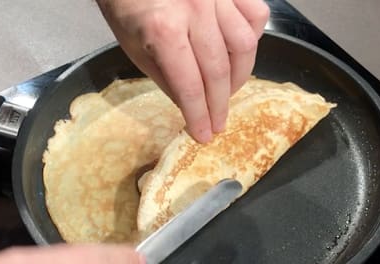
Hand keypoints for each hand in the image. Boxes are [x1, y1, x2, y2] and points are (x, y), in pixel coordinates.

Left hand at [97, 0, 269, 142]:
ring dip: (239, 76)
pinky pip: (255, 14)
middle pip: (219, 72)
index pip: (190, 87)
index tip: (204, 134)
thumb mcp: (134, 47)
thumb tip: (191, 106)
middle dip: (220, 105)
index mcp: (163, 30)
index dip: (199, 116)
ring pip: (245, 45)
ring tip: (228, 90)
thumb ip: (166, 78)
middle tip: (219, 122)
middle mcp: (195, 10)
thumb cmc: (125, 5)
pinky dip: (252, 36)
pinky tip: (238, 50)